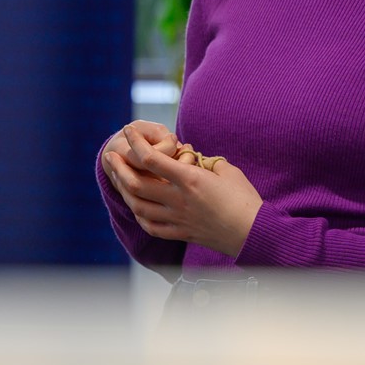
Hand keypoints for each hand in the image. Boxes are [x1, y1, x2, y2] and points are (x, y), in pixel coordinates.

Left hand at [111, 126, 262, 258]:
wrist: (254, 233)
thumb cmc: (245, 199)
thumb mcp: (227, 170)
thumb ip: (206, 162)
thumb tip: (194, 158)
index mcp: (189, 179)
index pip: (151, 158)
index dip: (135, 142)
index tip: (127, 131)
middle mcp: (178, 199)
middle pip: (136, 184)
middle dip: (119, 167)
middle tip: (110, 156)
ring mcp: (177, 219)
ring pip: (138, 206)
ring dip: (123, 190)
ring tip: (119, 179)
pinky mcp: (181, 233)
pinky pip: (151, 226)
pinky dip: (139, 215)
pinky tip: (136, 206)